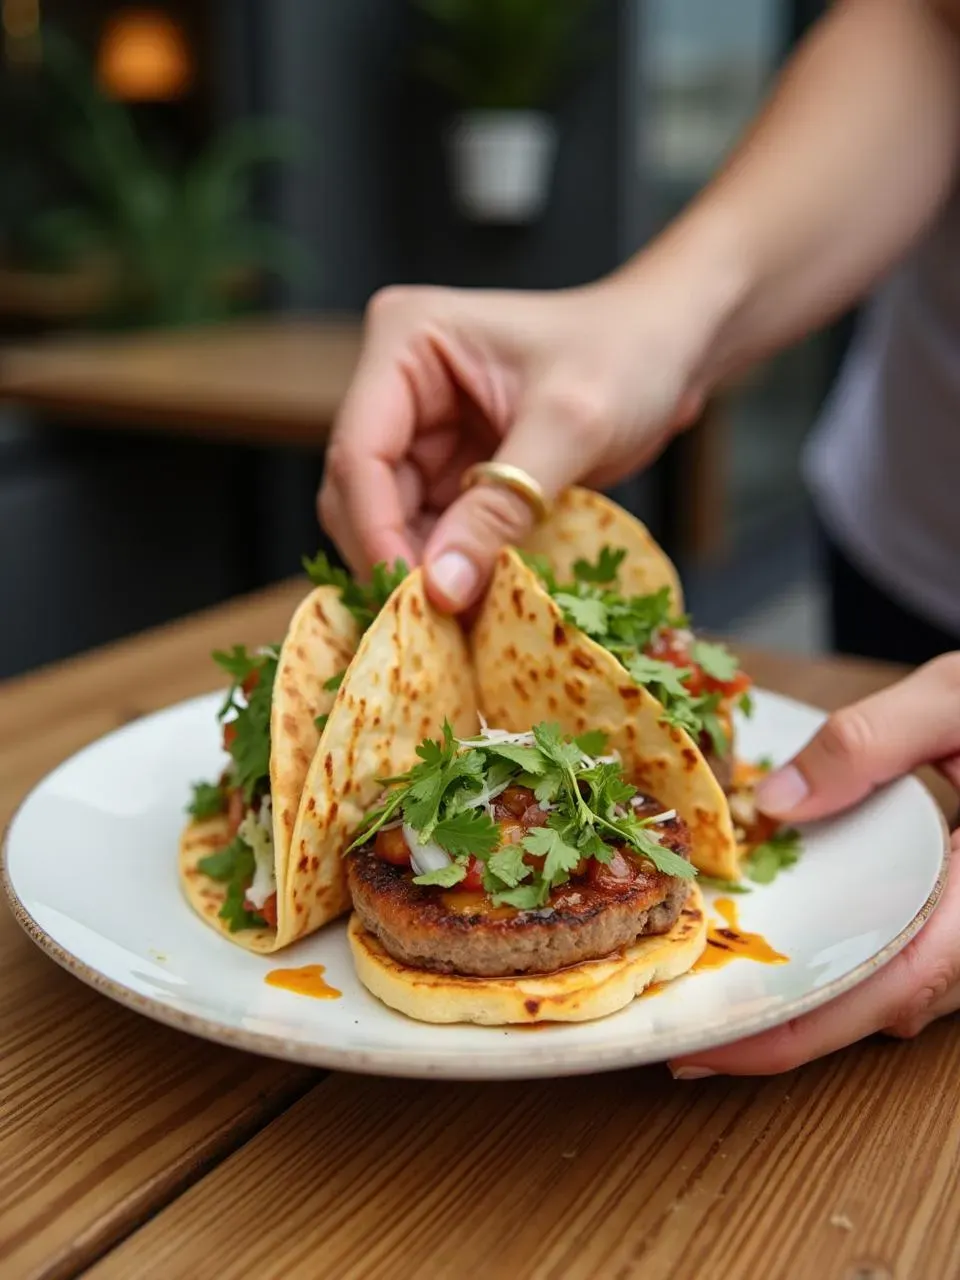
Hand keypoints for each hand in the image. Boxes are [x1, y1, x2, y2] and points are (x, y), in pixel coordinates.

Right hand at [317, 265, 707, 611]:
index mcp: (405, 341)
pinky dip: (448, 564)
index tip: (415, 595)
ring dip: (421, 568)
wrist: (670, 350)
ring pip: (388, 519)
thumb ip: (501, 507)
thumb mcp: (569, 427)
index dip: (377, 531)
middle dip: (395, 555)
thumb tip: (442, 589)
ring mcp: (419, 427)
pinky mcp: (446, 465)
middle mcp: (397, 383)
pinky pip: (428, 529)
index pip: (360, 453)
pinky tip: (475, 597)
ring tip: (459, 618)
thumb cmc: (628, 357)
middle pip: (360, 492)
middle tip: (435, 620)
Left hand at [670, 654, 959, 1078]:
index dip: (804, 1029)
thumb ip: (871, 741)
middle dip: (790, 1028)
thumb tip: (774, 802)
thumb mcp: (956, 700)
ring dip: (814, 1005)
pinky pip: (909, 960)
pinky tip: (781, 952)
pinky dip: (843, 965)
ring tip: (719, 999)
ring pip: (899, 992)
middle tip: (692, 1035)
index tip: (722, 1049)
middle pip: (887, 1004)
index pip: (895, 980)